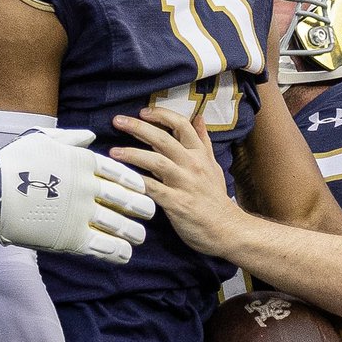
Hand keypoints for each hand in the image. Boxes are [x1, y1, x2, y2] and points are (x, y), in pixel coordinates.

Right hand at [0, 128, 154, 263]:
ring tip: (139, 236)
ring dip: (133, 232)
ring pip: (120, 225)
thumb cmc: (14, 164)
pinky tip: (125, 254)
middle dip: (142, 207)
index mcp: (83, 163)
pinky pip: (104, 247)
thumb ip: (71, 139)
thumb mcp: (43, 140)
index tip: (141, 189)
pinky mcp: (72, 238)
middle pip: (126, 199)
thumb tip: (91, 136)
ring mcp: (81, 213)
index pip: (120, 173)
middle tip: (149, 213)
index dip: (134, 183)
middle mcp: (88, 187)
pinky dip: (118, 252)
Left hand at [110, 107, 242, 255]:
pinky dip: (138, 181)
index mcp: (199, 154)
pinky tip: (123, 178)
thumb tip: (198, 118)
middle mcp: (192, 164)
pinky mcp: (176, 203)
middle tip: (117, 121)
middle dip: (138, 127)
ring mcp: (184, 183)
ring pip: (156, 161)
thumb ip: (203, 142)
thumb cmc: (215, 197)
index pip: (181, 124)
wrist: (227, 228)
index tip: (143, 112)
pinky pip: (153, 189)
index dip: (161, 115)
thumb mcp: (213, 165)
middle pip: (163, 139)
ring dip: (133, 154)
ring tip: (114, 151)